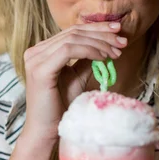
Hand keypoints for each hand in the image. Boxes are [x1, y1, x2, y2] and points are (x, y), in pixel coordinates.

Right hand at [4, 22, 126, 159]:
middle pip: (73, 32)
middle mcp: (36, 51)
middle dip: (102, 34)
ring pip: (73, 39)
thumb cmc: (61, 107)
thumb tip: (105, 44)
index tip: (118, 31)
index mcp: (43, 51)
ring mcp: (35, 59)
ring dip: (99, 43)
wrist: (47, 131)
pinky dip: (89, 51)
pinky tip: (103, 58)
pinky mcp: (40, 69)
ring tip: (116, 52)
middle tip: (122, 41)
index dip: (97, 28)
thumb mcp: (78, 78)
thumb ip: (87, 60)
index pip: (72, 31)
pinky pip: (68, 50)